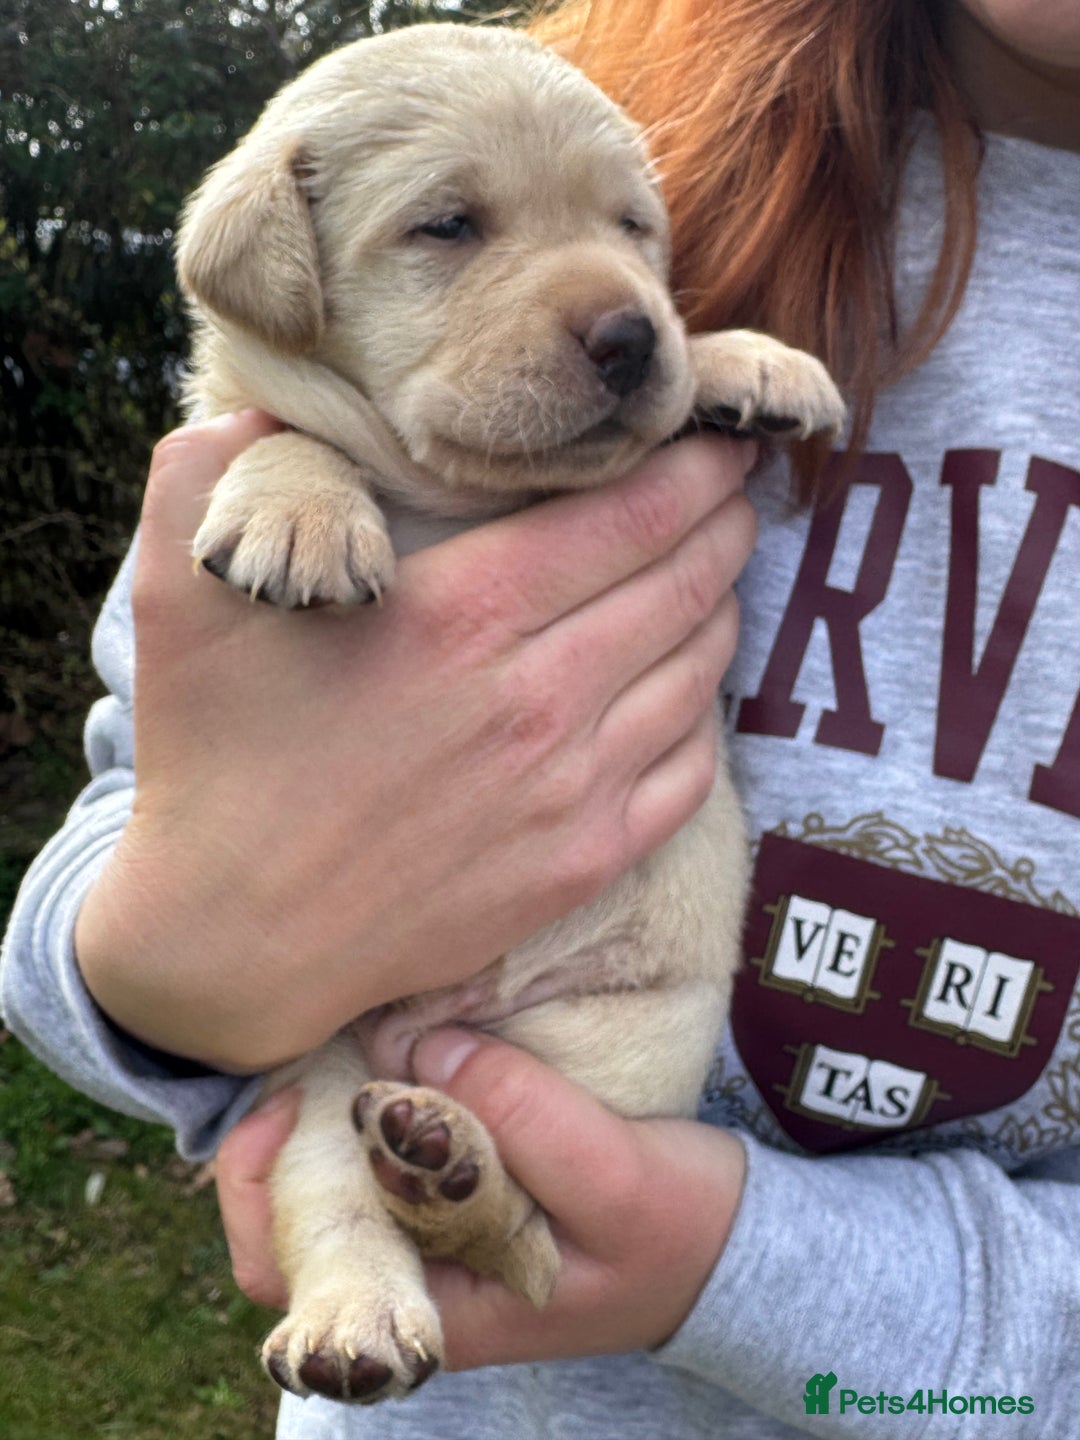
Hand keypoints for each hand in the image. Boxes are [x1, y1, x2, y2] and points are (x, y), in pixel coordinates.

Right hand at [76, 412, 756, 1069]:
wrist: (234, 936)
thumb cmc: (214, 759)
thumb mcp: (184, 595)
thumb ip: (210, 474)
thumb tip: (258, 407)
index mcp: (464, 613)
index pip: (630, 515)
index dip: (694, 469)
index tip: (717, 441)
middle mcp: (538, 696)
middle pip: (683, 584)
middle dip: (726, 524)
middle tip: (735, 493)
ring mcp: (570, 789)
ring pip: (698, 673)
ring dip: (723, 611)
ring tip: (720, 578)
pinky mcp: (581, 865)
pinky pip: (691, 773)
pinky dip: (708, 717)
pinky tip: (694, 692)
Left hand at [215, 1030, 746, 1361]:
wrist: (730, 1242)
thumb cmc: (676, 1232)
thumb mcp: (613, 1179)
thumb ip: (520, 1117)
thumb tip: (416, 1051)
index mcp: (436, 1307)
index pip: (295, 1277)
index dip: (262, 1194)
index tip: (283, 1104)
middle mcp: (419, 1267)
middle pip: (297, 1211)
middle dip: (284, 1127)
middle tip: (305, 1038)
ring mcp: (438, 1221)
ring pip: (339, 1166)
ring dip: (330, 1096)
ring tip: (344, 1023)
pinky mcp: (463, 1176)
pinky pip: (392, 1135)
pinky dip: (384, 1083)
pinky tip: (395, 1033)